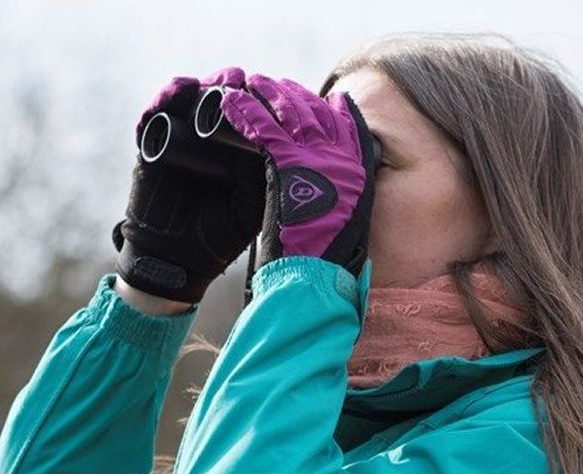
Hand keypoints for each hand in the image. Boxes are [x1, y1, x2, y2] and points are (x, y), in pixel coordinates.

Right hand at [111, 67, 265, 303]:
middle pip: (226, 95)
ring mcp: (180, 138)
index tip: (280, 91)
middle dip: (239, 85)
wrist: (176, 260)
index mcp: (238, 150)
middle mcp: (211, 139)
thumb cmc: (218, 237)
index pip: (252, 111)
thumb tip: (275, 136)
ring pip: (194, 95)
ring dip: (210, 83)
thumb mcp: (251, 205)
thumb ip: (263, 174)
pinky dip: (168, 95)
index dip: (265, 97)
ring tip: (224, 84)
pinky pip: (158, 111)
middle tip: (250, 84)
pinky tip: (183, 89)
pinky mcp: (152, 143)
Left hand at [220, 74, 376, 276]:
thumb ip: (335, 195)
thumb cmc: (322, 259)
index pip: (342, 125)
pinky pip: (262, 128)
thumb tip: (324, 189)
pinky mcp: (287, 162)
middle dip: (291, 95)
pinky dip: (245, 113)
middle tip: (273, 85)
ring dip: (267, 94)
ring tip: (250, 84)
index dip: (322, 108)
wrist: (313, 276)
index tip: (310, 98)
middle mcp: (341, 157)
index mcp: (357, 171)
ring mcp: (316, 156)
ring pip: (289, 112)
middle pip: (314, 112)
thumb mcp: (339, 221)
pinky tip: (230, 103)